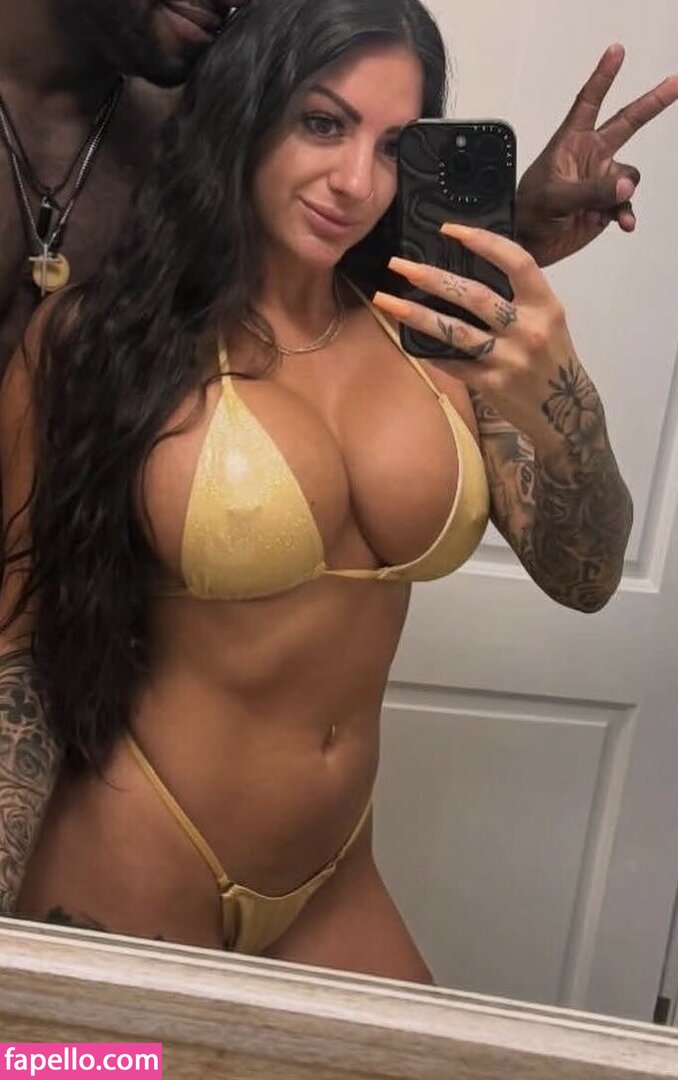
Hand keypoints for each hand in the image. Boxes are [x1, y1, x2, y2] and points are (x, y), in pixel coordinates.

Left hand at [373, 224, 599, 457]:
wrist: (568, 412)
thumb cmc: (552, 358)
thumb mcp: (547, 320)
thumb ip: (518, 297)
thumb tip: (466, 269)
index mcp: (546, 305)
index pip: (517, 261)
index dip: (483, 241)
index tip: (448, 229)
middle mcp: (529, 329)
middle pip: (476, 295)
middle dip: (433, 277)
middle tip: (399, 265)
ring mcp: (511, 359)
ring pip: (457, 331)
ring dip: (417, 315)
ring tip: (386, 301)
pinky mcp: (494, 385)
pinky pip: (455, 364)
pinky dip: (432, 352)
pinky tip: (409, 341)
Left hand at [516, 44, 677, 266]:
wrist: (529, 245)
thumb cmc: (529, 213)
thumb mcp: (555, 197)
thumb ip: (592, 190)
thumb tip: (625, 186)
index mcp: (571, 143)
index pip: (589, 102)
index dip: (603, 76)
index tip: (616, 52)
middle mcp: (590, 156)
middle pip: (627, 122)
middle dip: (652, 103)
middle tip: (675, 83)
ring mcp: (600, 180)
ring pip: (629, 176)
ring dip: (623, 192)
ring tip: (604, 209)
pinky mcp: (606, 203)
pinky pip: (627, 204)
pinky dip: (627, 213)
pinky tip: (624, 223)